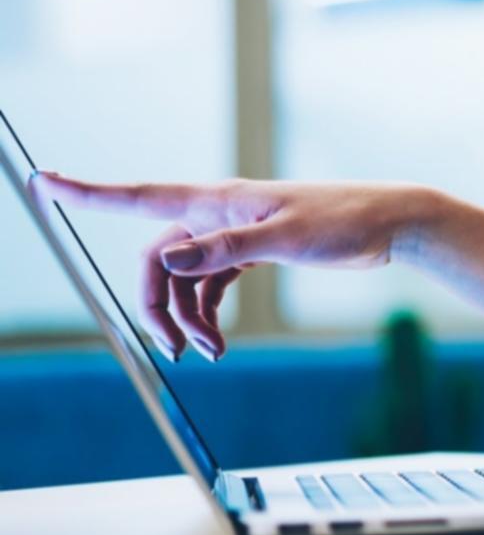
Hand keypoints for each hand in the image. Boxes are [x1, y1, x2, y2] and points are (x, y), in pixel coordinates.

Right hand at [30, 174, 427, 362]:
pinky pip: (211, 283)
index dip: (88, 192)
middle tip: (175, 349)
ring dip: (186, 316)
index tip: (43, 181)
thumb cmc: (345, 221)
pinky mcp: (255, 249)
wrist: (390, 223)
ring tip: (208, 353)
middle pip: (159, 258)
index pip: (138, 196)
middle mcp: (218, 213)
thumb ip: (227, 248)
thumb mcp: (287, 238)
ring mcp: (235, 232)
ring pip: (185, 277)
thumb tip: (169, 257)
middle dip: (156, 304)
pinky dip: (207, 311)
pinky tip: (218, 341)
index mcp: (218, 200)